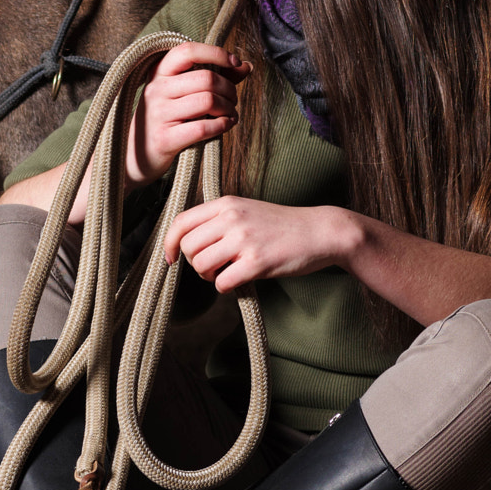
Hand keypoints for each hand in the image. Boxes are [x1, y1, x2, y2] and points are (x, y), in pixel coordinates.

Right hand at [129, 42, 250, 185]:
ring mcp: (158, 114)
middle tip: (233, 99)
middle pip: (206, 78)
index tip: (235, 63)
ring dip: (228, 107)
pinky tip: (226, 125)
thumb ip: (215, 76)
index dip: (216, 53)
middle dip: (229, 88)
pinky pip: (203, 128)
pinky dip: (222, 125)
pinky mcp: (164, 139)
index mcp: (159, 72)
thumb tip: (246, 66)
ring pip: (208, 101)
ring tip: (230, 113)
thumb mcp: (183, 92)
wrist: (136, 155)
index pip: (188, 51)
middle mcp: (156, 90)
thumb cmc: (167, 118)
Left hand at [164, 197, 360, 292]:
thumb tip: (187, 241)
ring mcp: (244, 239)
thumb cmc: (282, 225)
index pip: (181, 221)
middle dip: (195, 264)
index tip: (171, 258)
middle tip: (213, 267)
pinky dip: (226, 287)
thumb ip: (219, 220)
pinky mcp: (257, 262)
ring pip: (201, 265)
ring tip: (226, 273)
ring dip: (210, 276)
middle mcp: (232, 217)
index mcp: (226, 202)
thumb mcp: (246, 210)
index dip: (169, 243)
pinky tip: (240, 280)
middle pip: (189, 247)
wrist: (320, 231)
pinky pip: (222, 283)